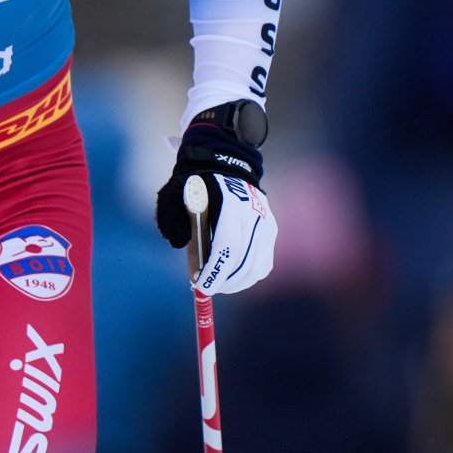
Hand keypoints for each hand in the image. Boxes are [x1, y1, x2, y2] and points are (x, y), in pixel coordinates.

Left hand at [154, 100, 276, 295]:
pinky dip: (249, 275)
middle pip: (243, 261)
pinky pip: (264, 264)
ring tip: (218, 284)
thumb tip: (194, 273)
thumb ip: (182, 229)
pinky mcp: (272, 230)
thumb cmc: (197, 185)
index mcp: (230, 202)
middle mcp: (254, 213)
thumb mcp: (179, 197)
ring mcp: (267, 222)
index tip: (200, 286)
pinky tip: (233, 276)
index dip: (215, 270)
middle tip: (206, 289)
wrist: (225, 162)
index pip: (227, 245)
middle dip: (223, 281)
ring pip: (256, 267)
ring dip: (236, 282)